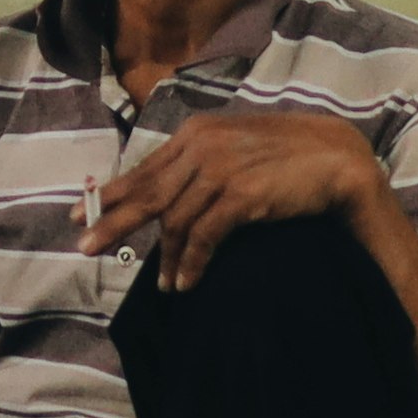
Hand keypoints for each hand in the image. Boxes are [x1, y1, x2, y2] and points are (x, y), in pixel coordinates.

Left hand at [80, 111, 378, 291]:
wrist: (336, 158)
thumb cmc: (286, 156)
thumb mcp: (235, 148)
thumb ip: (200, 162)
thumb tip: (167, 192)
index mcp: (196, 133)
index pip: (144, 168)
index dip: (113, 193)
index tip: (81, 213)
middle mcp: (202, 146)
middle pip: (147, 193)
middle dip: (113, 222)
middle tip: (85, 247)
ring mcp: (221, 169)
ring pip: (175, 221)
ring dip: (167, 259)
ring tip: (165, 285)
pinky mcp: (242, 195)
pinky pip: (203, 237)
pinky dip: (191, 263)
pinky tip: (187, 282)